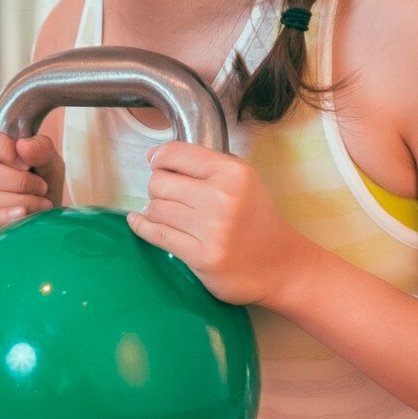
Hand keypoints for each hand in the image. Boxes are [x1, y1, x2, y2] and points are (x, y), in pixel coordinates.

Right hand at [0, 125, 64, 256]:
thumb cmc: (33, 197)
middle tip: (42, 190)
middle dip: (17, 180)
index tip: (28, 164)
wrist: (30, 239)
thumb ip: (40, 150)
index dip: (1, 147)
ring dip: (16, 201)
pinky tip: (20, 217)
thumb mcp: (46, 168)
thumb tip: (23, 146)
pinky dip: (0, 218)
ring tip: (41, 206)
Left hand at [132, 142, 313, 305]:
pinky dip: (142, 226)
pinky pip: (157, 234)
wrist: (279, 264)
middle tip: (168, 198)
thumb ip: (203, 165)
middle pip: (159, 183)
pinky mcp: (201, 256)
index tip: (157, 165)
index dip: (158, 159)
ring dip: (155, 211)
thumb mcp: (241, 180)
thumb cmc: (255, 219)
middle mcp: (222, 197)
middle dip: (157, 188)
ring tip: (168, 214)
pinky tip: (138, 222)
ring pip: (156, 209)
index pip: (176, 154)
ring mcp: (211, 228)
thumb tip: (153, 156)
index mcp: (232, 172)